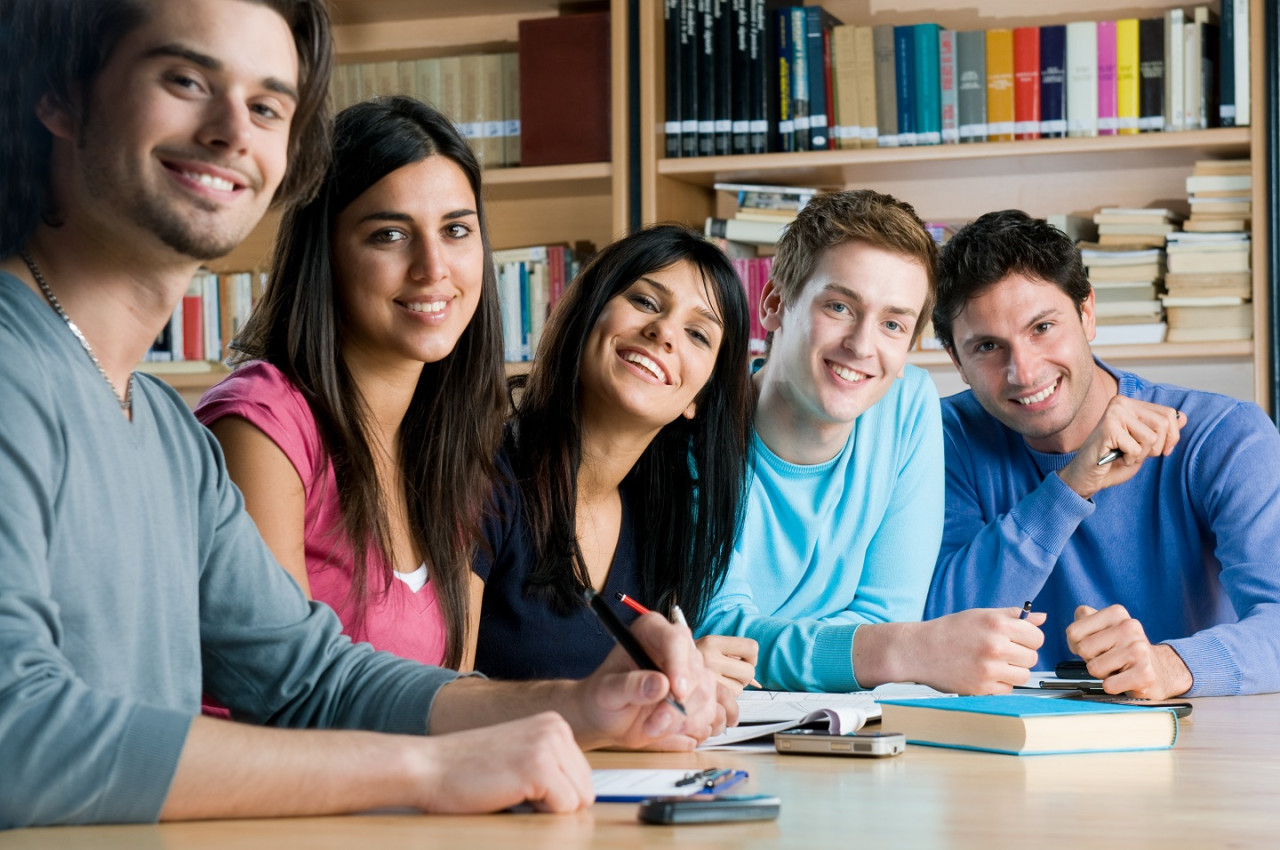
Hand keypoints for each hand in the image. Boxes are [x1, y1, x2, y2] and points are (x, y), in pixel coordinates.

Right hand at [412, 713, 592, 812]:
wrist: (427, 767)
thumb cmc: (467, 771)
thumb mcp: (520, 755)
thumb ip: (552, 767)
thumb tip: (584, 800)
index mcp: (554, 724)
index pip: (583, 777)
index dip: (554, 794)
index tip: (521, 784)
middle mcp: (556, 729)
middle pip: (585, 790)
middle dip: (554, 803)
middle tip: (513, 790)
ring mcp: (549, 745)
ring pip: (578, 802)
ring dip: (546, 809)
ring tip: (511, 791)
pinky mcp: (540, 768)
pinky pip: (564, 810)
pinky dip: (538, 815)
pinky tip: (509, 795)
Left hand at [573, 612, 720, 750]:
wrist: (609, 718)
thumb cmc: (603, 697)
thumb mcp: (607, 691)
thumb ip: (630, 686)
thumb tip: (660, 685)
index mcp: (651, 631)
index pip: (675, 640)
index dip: (679, 665)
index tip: (676, 693)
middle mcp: (676, 646)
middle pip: (695, 669)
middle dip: (678, 704)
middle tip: (654, 723)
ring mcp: (691, 670)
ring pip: (706, 692)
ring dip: (684, 718)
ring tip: (654, 727)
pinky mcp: (700, 693)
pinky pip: (712, 709)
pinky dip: (694, 725)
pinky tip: (671, 729)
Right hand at [695, 634, 757, 694]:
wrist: (665, 670)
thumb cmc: (692, 661)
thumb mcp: (710, 649)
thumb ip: (733, 657)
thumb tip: (756, 683)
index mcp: (712, 641)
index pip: (751, 648)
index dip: (751, 657)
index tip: (743, 660)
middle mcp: (708, 658)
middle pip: (749, 671)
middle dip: (744, 675)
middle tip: (730, 674)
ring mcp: (706, 677)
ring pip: (740, 688)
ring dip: (734, 687)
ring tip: (718, 682)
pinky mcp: (705, 694)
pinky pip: (729, 699)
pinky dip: (726, 698)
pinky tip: (714, 691)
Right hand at [897, 607, 1045, 693]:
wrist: (920, 650)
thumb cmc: (950, 630)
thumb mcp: (981, 615)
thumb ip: (1012, 615)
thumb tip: (1042, 617)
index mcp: (997, 624)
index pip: (1036, 637)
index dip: (1029, 639)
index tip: (1018, 640)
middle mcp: (995, 646)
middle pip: (1032, 658)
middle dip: (1020, 656)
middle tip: (1002, 652)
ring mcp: (989, 669)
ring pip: (1023, 676)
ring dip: (1013, 671)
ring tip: (995, 664)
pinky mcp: (982, 687)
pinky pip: (1008, 689)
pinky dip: (1000, 684)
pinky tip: (985, 674)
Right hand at [1058, 397, 1185, 499]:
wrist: (1087, 476)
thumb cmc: (1114, 460)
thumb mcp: (1144, 444)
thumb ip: (1161, 430)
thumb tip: (1183, 417)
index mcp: (1130, 403)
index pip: (1170, 414)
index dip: (1171, 437)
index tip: (1160, 450)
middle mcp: (1121, 403)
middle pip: (1163, 424)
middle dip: (1155, 447)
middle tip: (1136, 453)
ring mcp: (1113, 414)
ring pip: (1151, 437)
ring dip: (1141, 454)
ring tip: (1123, 454)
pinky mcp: (1108, 428)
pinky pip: (1136, 448)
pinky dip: (1129, 460)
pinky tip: (1115, 457)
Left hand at [1066, 605, 1192, 698]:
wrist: (1161, 671)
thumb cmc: (1122, 650)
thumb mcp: (1103, 629)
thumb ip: (1083, 621)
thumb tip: (1075, 627)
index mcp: (1116, 613)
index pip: (1073, 632)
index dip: (1077, 644)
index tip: (1096, 646)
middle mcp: (1129, 627)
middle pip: (1083, 649)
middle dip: (1091, 659)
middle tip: (1109, 659)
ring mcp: (1139, 650)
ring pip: (1094, 668)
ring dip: (1102, 674)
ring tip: (1119, 668)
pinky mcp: (1145, 674)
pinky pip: (1108, 685)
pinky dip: (1113, 687)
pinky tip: (1126, 680)